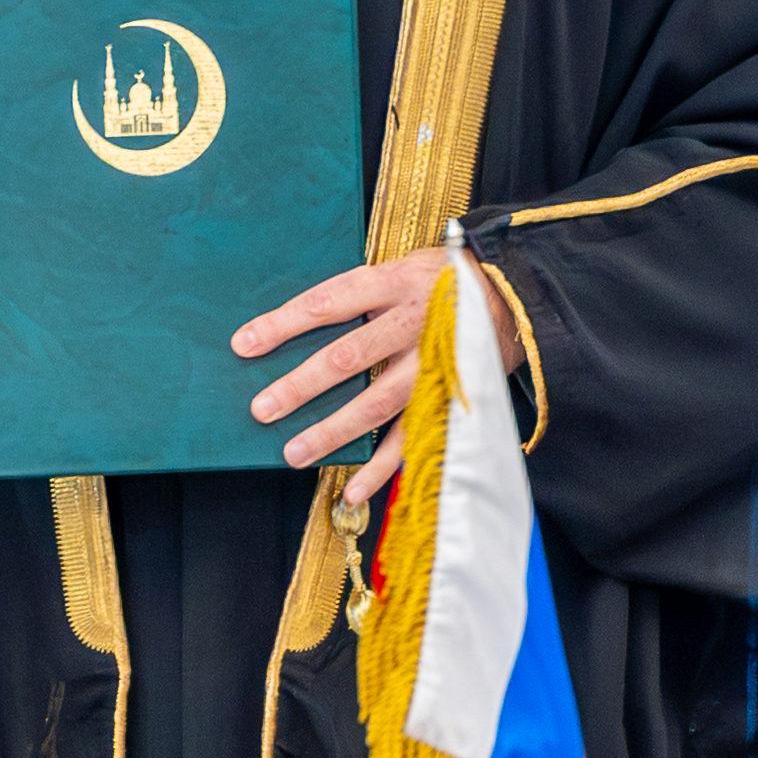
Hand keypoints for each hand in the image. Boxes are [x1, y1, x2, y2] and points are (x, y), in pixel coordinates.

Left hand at [232, 246, 521, 507]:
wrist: (514, 295)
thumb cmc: (439, 280)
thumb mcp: (400, 267)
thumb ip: (359, 296)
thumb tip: (296, 327)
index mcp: (394, 283)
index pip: (329, 303)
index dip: (284, 324)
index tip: (244, 344)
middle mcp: (414, 322)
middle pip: (349, 356)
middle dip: (301, 386)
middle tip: (262, 409)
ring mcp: (434, 364)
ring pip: (379, 403)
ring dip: (334, 432)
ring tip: (294, 453)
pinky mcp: (450, 397)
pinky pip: (415, 437)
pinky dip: (384, 467)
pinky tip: (353, 490)